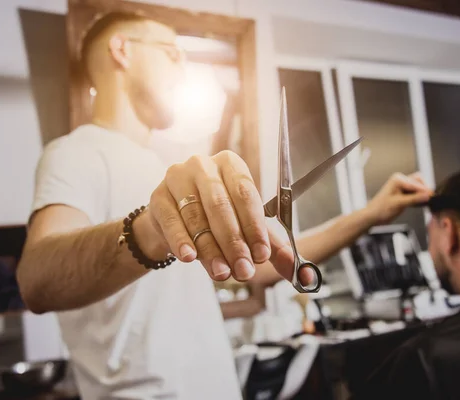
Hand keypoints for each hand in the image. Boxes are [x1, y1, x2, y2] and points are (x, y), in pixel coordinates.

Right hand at [136, 150, 301, 283]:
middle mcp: (203, 165)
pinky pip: (172, 221)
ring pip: (197, 216)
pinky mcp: (157, 197)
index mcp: (231, 164)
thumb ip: (271, 248)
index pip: (245, 193)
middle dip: (234, 242)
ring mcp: (177, 178)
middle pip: (220, 205)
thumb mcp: (245, 228)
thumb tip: (302, 276)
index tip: (262, 255)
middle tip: (244, 270)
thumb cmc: (214, 219)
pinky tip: (190, 258)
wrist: (172, 221)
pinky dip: (182, 241)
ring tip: (222, 273)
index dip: (255, 226)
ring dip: (210, 248)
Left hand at [366, 172, 432, 225]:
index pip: (416, 183)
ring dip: (422, 194)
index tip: (433, 196)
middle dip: (424, 190)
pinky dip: (418, 198)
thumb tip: (427, 195)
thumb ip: (414, 199)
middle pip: (419, 182)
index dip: (425, 190)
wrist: (373, 216)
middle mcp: (400, 180)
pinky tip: (421, 204)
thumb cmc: (381, 209)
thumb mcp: (399, 204)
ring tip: (427, 202)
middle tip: (431, 199)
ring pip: (417, 187)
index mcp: (398, 180)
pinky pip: (414, 193)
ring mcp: (401, 187)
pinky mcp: (403, 194)